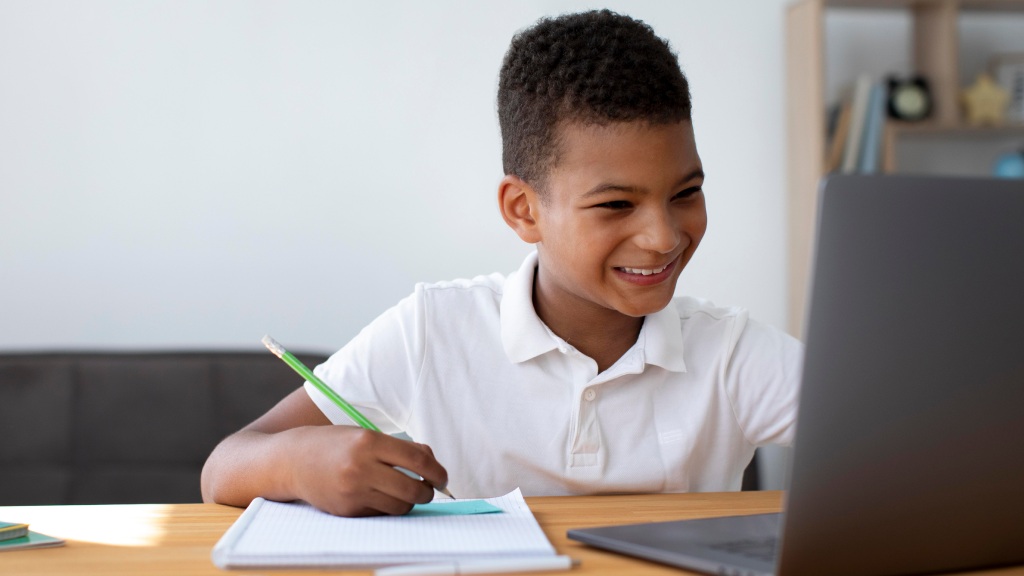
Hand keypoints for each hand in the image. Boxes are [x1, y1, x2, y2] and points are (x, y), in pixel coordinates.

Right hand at [284, 425, 447, 516]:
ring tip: (404, 491)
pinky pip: (381, 514)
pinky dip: (387, 507)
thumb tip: (432, 464)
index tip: (443, 477)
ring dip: (409, 501)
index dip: (437, 471)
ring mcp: (353, 491)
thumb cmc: (335, 445)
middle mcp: (361, 467)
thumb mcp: (365, 435)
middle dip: (428, 492)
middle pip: (413, 489)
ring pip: (400, 506)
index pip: (418, 459)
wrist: (291, 461)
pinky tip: (379, 496)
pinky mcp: (347, 510)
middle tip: (429, 489)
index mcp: (369, 441)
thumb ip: (399, 448)